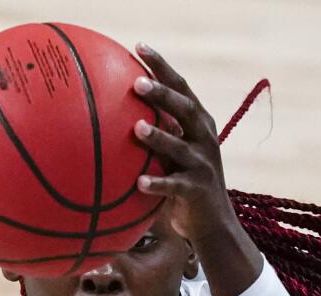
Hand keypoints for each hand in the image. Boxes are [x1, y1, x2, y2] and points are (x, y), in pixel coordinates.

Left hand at [131, 43, 239, 243]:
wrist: (211, 223)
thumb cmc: (182, 181)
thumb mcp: (171, 152)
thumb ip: (154, 130)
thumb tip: (109, 110)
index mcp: (198, 124)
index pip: (181, 88)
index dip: (162, 67)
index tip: (139, 47)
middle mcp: (204, 139)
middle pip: (186, 109)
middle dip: (163, 94)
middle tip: (136, 84)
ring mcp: (203, 164)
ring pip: (181, 147)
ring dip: (160, 137)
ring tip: (137, 128)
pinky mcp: (198, 190)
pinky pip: (175, 186)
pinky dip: (158, 184)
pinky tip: (139, 183)